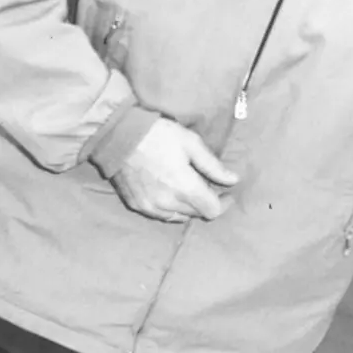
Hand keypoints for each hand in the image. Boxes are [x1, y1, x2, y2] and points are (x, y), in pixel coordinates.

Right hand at [108, 118, 238, 222]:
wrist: (119, 136)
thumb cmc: (159, 135)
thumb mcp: (191, 143)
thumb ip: (213, 166)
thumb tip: (233, 180)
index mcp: (185, 188)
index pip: (212, 211)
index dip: (223, 203)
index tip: (227, 193)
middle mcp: (168, 203)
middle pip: (196, 214)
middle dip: (206, 202)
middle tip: (208, 186)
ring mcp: (150, 207)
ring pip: (178, 217)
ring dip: (188, 207)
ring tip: (189, 188)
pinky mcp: (136, 205)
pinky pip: (160, 215)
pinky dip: (170, 208)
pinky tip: (171, 193)